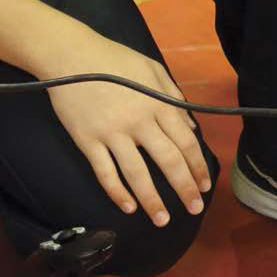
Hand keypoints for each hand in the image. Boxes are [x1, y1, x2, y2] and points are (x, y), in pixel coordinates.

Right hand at [45, 34, 210, 226]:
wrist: (70, 55)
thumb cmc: (114, 60)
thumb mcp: (152, 69)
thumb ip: (173, 96)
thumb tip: (191, 127)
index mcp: (158, 104)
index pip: (185, 142)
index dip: (198, 166)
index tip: (205, 185)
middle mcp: (139, 122)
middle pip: (168, 161)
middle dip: (184, 188)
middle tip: (194, 208)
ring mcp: (112, 133)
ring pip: (137, 174)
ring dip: (152, 200)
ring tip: (163, 220)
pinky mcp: (87, 140)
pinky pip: (105, 172)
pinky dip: (117, 192)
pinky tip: (128, 207)